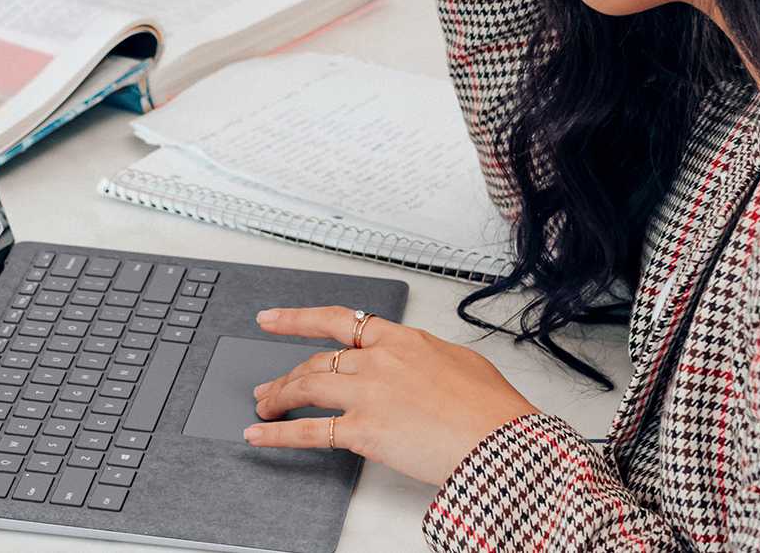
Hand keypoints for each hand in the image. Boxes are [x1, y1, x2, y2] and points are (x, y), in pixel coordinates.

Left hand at [243, 306, 538, 485]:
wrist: (500, 440)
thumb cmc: (490, 408)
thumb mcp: (458, 361)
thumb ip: (424, 357)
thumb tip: (415, 364)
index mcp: (400, 339)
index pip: (337, 322)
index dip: (297, 320)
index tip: (271, 320)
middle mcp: (377, 361)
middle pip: (316, 362)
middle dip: (287, 376)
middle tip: (269, 386)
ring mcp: (367, 393)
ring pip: (306, 387)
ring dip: (278, 398)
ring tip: (263, 407)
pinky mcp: (363, 430)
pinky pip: (310, 430)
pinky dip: (278, 433)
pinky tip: (260, 434)